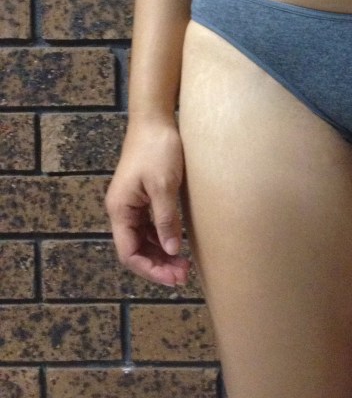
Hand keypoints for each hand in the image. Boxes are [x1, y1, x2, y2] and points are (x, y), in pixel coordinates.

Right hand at [105, 117, 190, 287]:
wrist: (155, 120)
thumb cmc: (158, 149)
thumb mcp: (164, 185)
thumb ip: (166, 219)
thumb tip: (172, 249)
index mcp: (120, 209)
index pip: (129, 252)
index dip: (150, 269)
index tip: (173, 277)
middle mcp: (122, 210)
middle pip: (136, 249)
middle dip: (158, 265)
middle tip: (184, 276)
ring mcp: (132, 204)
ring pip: (143, 240)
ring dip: (162, 254)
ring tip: (184, 266)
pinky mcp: (144, 196)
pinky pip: (150, 227)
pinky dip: (163, 239)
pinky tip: (179, 246)